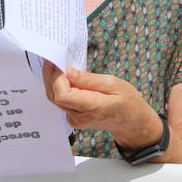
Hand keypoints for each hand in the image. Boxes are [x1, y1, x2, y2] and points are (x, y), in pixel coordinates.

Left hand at [43, 63, 160, 150]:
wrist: (130, 121)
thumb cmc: (127, 100)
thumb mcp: (113, 83)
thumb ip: (89, 79)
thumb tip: (69, 71)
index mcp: (92, 107)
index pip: (63, 95)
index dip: (56, 79)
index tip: (57, 63)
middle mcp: (79, 117)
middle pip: (55, 97)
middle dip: (51, 77)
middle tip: (52, 61)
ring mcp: (75, 120)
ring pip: (56, 100)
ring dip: (54, 83)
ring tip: (57, 66)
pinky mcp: (74, 119)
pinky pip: (61, 103)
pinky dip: (59, 89)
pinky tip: (65, 79)